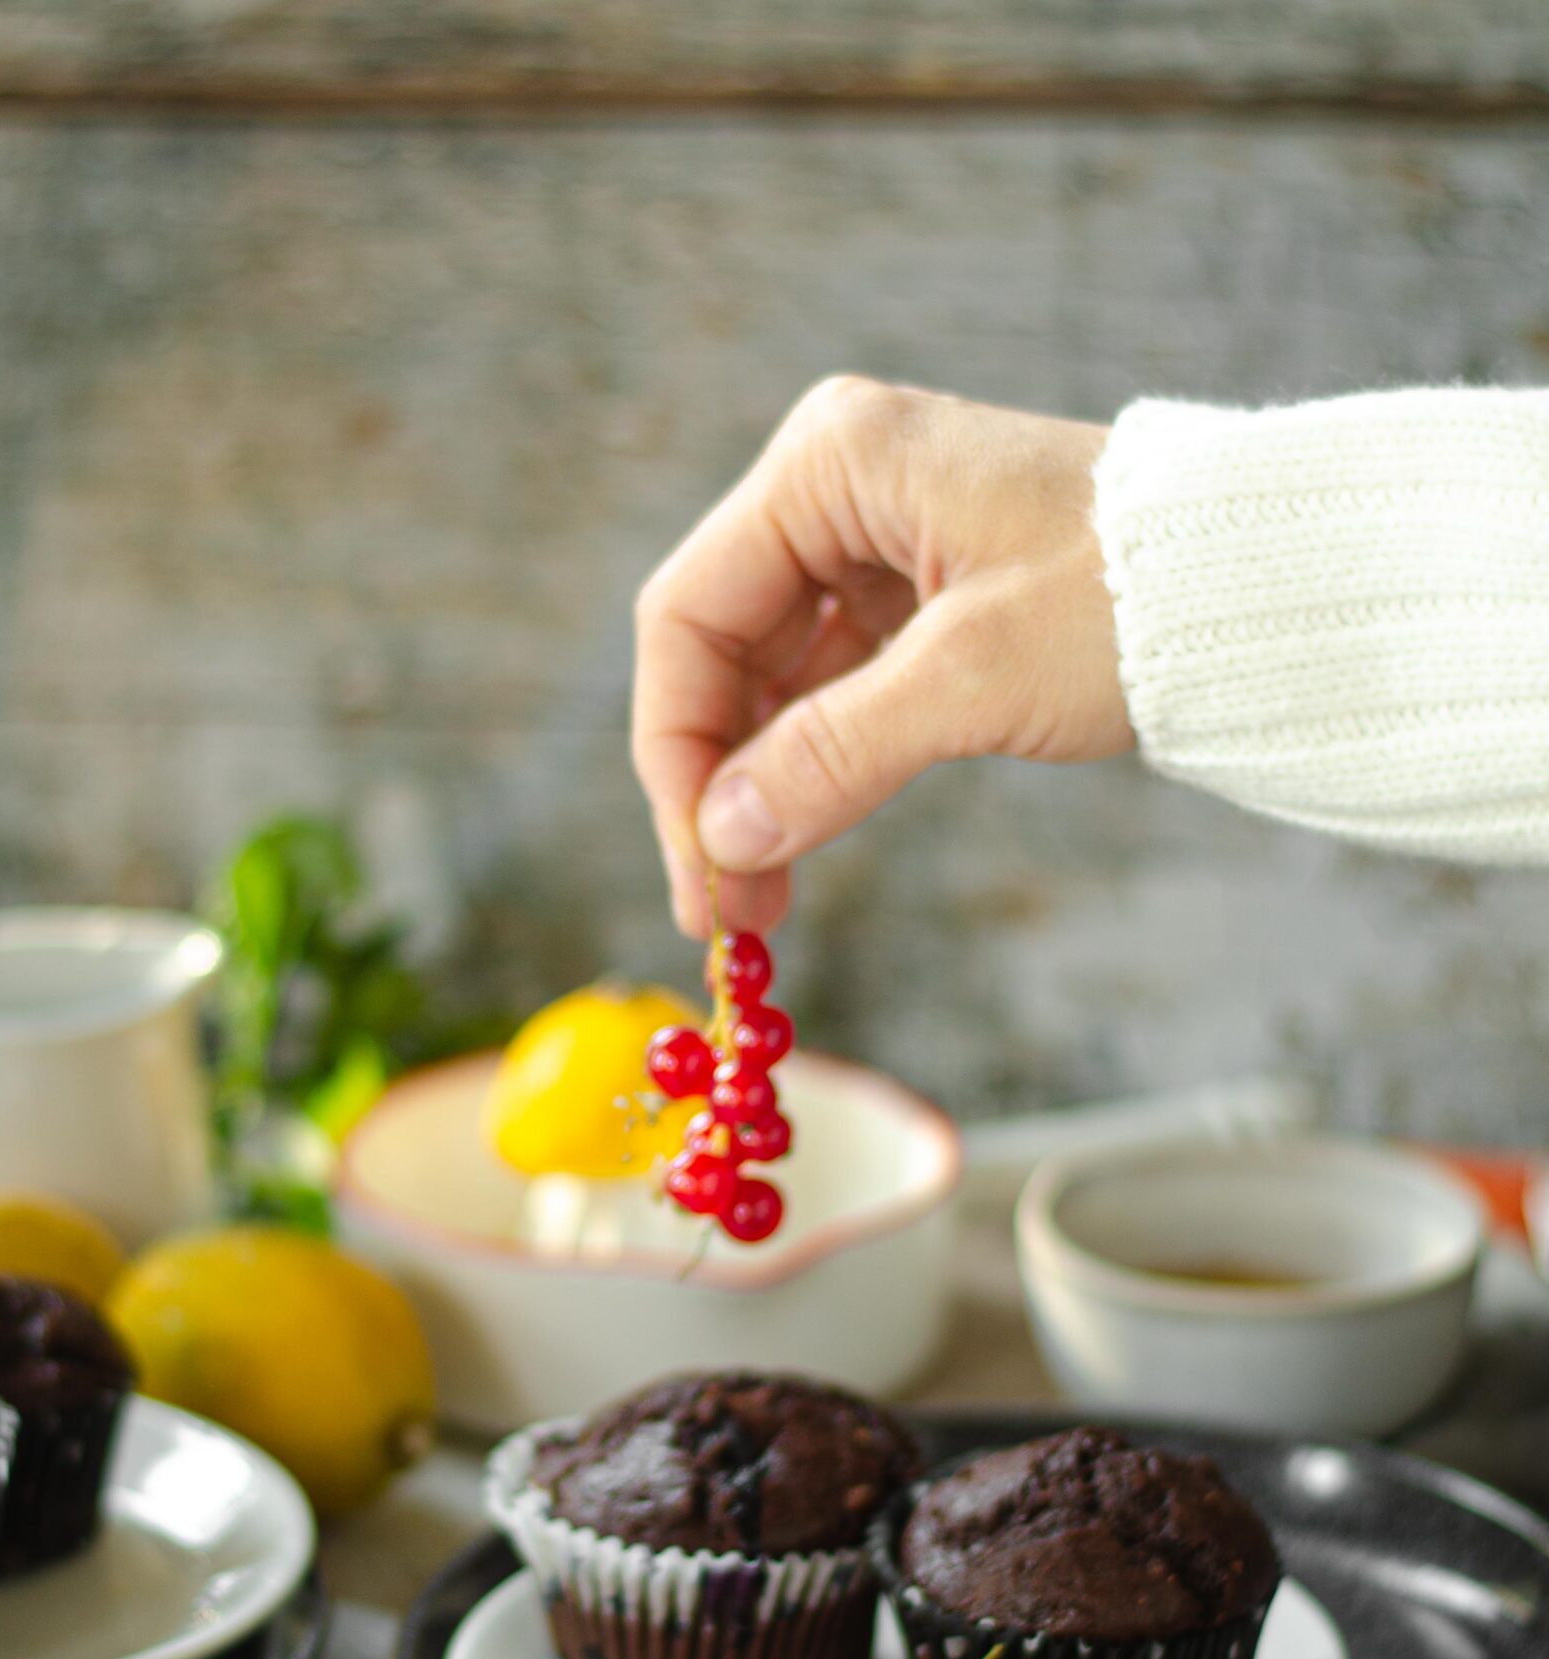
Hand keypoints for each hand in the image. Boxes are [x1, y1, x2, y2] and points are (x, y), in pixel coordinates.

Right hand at [631, 379, 1132, 934]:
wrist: (1270, 580)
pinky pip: (826, 690)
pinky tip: (803, 840)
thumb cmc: (1135, 594)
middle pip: (717, 652)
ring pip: (766, 681)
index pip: (689, 616)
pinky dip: (810, 767)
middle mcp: (835, 489)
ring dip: (756, 788)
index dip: (676, 751)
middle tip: (723, 907)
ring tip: (759, 899)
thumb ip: (834, 754)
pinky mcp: (915, 595)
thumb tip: (721, 840)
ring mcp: (872, 542)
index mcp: (829, 463)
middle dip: (714, 783)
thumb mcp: (974, 677)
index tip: (696, 864)